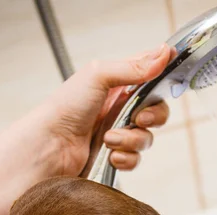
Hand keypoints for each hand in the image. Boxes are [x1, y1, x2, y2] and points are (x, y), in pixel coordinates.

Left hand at [36, 44, 172, 176]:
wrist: (49, 146)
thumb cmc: (66, 107)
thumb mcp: (99, 76)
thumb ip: (134, 66)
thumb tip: (164, 52)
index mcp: (118, 84)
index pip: (151, 76)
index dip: (162, 78)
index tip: (166, 80)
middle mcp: (120, 108)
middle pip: (157, 110)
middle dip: (154, 116)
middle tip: (139, 118)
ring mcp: (118, 132)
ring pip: (147, 138)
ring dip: (131, 139)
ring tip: (108, 138)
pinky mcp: (115, 155)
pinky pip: (135, 159)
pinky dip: (125, 158)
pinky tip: (110, 154)